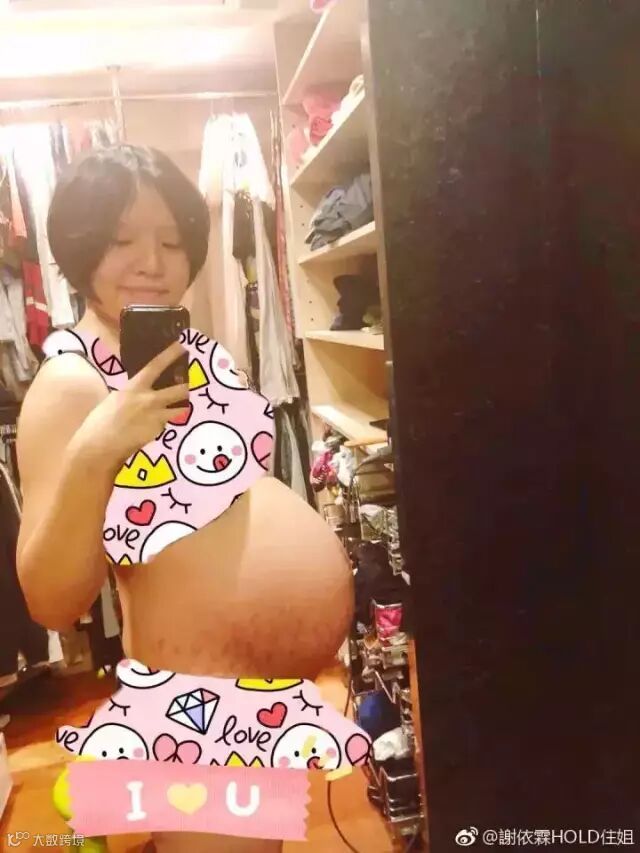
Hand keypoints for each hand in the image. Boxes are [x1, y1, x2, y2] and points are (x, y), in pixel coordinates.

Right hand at [73, 341, 189, 470]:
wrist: (100, 446)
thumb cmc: (99, 421)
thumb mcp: (115, 399)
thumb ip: (131, 393)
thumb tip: (139, 392)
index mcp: (134, 387)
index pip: (156, 366)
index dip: (170, 355)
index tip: (182, 346)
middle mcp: (149, 400)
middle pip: (180, 390)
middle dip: (186, 386)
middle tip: (186, 384)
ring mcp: (157, 417)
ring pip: (180, 409)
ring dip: (180, 406)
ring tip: (176, 407)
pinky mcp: (159, 432)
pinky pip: (165, 423)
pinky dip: (161, 423)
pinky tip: (150, 427)